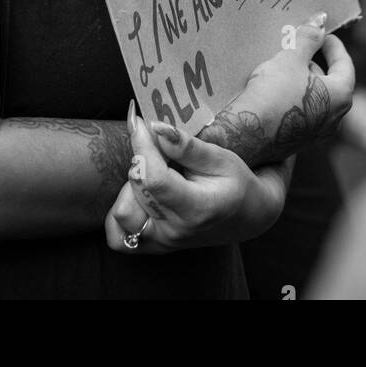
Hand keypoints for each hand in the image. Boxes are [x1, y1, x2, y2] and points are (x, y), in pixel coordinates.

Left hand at [104, 112, 287, 253]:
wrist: (247, 218)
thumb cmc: (237, 183)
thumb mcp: (221, 158)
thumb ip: (187, 146)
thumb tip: (156, 128)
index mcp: (196, 209)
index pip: (153, 178)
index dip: (141, 145)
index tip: (138, 119)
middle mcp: (175, 231)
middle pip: (135, 190)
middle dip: (140, 159)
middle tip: (156, 145)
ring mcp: (162, 243)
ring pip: (121, 214)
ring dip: (130, 186)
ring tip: (152, 172)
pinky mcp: (153, 247)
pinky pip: (118, 236)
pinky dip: (121, 212)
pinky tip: (138, 194)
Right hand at [199, 13, 354, 166]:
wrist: (247, 133)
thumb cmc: (274, 93)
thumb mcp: (291, 58)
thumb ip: (308, 38)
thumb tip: (321, 20)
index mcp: (341, 96)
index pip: (345, 64)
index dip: (333, 45)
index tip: (322, 34)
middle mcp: (335, 118)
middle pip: (330, 81)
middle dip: (314, 62)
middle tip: (296, 48)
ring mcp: (317, 133)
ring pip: (315, 98)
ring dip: (303, 80)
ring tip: (282, 67)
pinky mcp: (299, 140)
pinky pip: (303, 112)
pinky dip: (294, 96)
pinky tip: (275, 89)